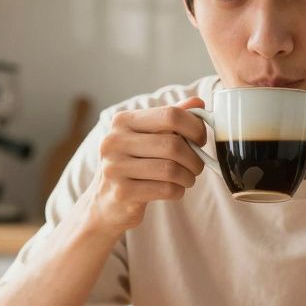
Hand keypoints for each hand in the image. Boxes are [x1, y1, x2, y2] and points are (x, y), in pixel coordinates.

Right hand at [79, 97, 208, 237]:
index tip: (200, 140)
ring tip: (187, 179)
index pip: (170, 115)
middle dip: (194, 158)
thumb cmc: (133, 165)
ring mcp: (115, 168)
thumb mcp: (147, 137)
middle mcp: (115, 141)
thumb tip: (198, 102)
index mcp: (123, 121)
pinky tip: (174, 190)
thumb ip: (171, 119)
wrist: (106, 203)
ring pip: (171, 169)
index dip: (195, 127)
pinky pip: (166, 189)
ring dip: (188, 177)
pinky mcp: (122, 193)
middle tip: (196, 166)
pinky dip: (178, 191)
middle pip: (173, 145)